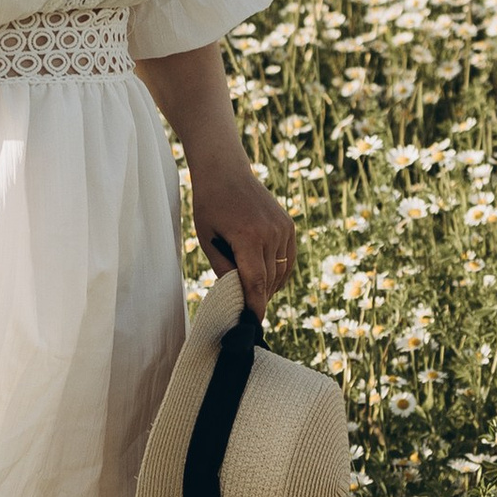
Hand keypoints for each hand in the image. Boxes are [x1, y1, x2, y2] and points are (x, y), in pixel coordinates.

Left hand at [193, 160, 298, 316]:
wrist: (226, 172)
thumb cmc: (209, 205)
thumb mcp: (207, 239)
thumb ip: (223, 268)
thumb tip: (237, 295)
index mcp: (247, 236)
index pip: (255, 282)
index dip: (255, 307)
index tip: (252, 324)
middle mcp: (270, 233)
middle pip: (268, 280)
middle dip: (258, 298)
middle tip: (245, 312)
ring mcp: (283, 228)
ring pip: (281, 272)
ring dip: (269, 287)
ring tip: (253, 294)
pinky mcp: (289, 226)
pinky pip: (288, 259)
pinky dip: (278, 273)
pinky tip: (265, 279)